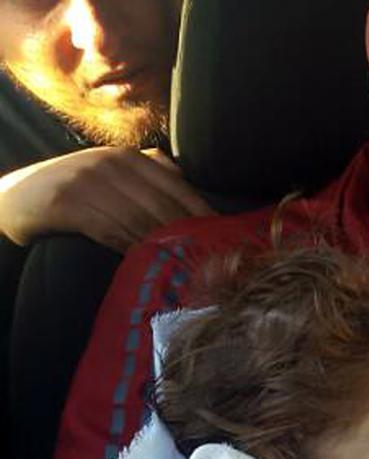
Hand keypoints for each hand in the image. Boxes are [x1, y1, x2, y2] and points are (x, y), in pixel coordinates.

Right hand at [0, 147, 212, 250]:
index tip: (223, 238)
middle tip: (209, 261)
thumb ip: (145, 174)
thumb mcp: (108, 177)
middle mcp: (112, 164)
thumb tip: (184, 178)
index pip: (178, 187)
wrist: (10, 198)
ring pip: (140, 220)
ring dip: (164, 247)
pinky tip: (145, 264)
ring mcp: (87, 180)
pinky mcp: (65, 203)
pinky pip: (109, 230)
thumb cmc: (68, 194)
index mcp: (129, 158)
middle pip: (164, 205)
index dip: (203, 214)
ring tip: (185, 268)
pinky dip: (131, 248)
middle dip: (189, 235)